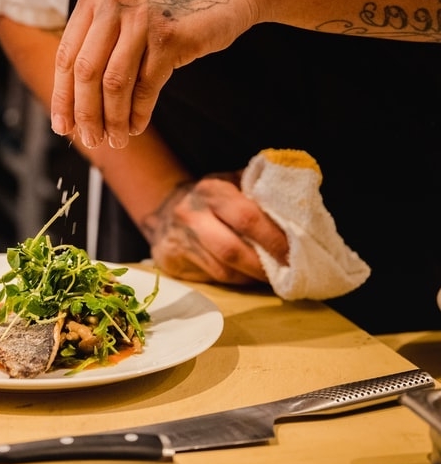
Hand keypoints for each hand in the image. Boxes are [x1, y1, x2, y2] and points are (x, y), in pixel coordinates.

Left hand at [51, 0, 297, 148]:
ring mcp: (141, 17)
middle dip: (85, 114)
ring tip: (116, 140)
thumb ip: (104, 30)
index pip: (66, 54)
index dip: (63, 96)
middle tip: (91, 140)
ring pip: (113, 83)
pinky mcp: (169, 36)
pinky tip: (137, 127)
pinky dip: (138, 113)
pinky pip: (146, 86)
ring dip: (112, 120)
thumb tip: (79, 93)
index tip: (63, 126)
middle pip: (85, 72)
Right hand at [141, 175, 288, 285]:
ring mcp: (181, 241)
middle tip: (290, 273)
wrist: (164, 210)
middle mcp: (192, 215)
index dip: (273, 238)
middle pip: (232, 249)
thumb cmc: (212, 198)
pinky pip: (213, 279)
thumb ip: (259, 191)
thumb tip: (299, 209)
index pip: (246, 217)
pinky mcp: (173, 262)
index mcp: (212, 191)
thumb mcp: (232, 182)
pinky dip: (239, 281)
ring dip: (254, 277)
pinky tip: (252, 278)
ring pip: (224, 270)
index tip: (296, 251)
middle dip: (265, 265)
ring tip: (276, 279)